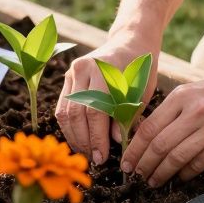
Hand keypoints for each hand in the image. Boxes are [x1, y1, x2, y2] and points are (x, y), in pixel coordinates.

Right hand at [56, 32, 159, 164]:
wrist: (130, 43)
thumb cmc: (140, 71)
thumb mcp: (141, 93)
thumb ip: (127, 116)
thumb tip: (115, 142)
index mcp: (104, 70)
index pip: (95, 111)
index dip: (97, 138)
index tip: (102, 157)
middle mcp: (84, 68)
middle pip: (76, 113)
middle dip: (84, 140)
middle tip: (94, 159)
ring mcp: (73, 71)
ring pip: (64, 112)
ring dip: (74, 136)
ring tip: (85, 153)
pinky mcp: (68, 77)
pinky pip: (62, 107)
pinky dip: (69, 126)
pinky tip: (79, 140)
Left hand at [121, 65, 203, 186]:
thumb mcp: (192, 92)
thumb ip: (170, 112)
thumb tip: (146, 139)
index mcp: (181, 97)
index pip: (149, 128)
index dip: (134, 149)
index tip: (127, 162)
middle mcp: (195, 112)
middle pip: (160, 146)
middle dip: (145, 165)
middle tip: (137, 176)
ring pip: (178, 158)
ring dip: (162, 173)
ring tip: (154, 181)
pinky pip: (199, 164)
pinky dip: (185, 174)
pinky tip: (179, 177)